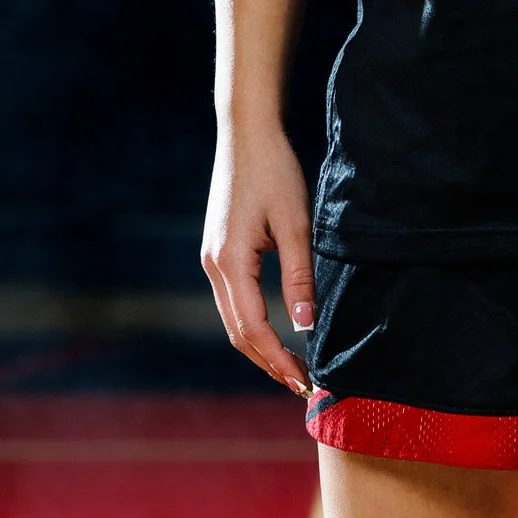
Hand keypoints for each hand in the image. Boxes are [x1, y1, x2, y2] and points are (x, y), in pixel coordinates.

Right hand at [200, 123, 316, 395]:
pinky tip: (276, 330)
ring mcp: (212, 259)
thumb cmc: (274, 171)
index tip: (304, 380)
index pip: (253, 329)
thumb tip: (305, 327)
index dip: (278, 359)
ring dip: (260, 346)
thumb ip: (299, 276)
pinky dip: (253, 323)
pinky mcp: (218, 251)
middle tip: (302, 383)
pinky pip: (233, 300)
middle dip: (269, 362)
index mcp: (230, 262)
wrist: (246, 134)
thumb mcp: (295, 222)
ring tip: (292, 365)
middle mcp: (213, 266)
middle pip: (238, 333)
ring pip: (233, 319)